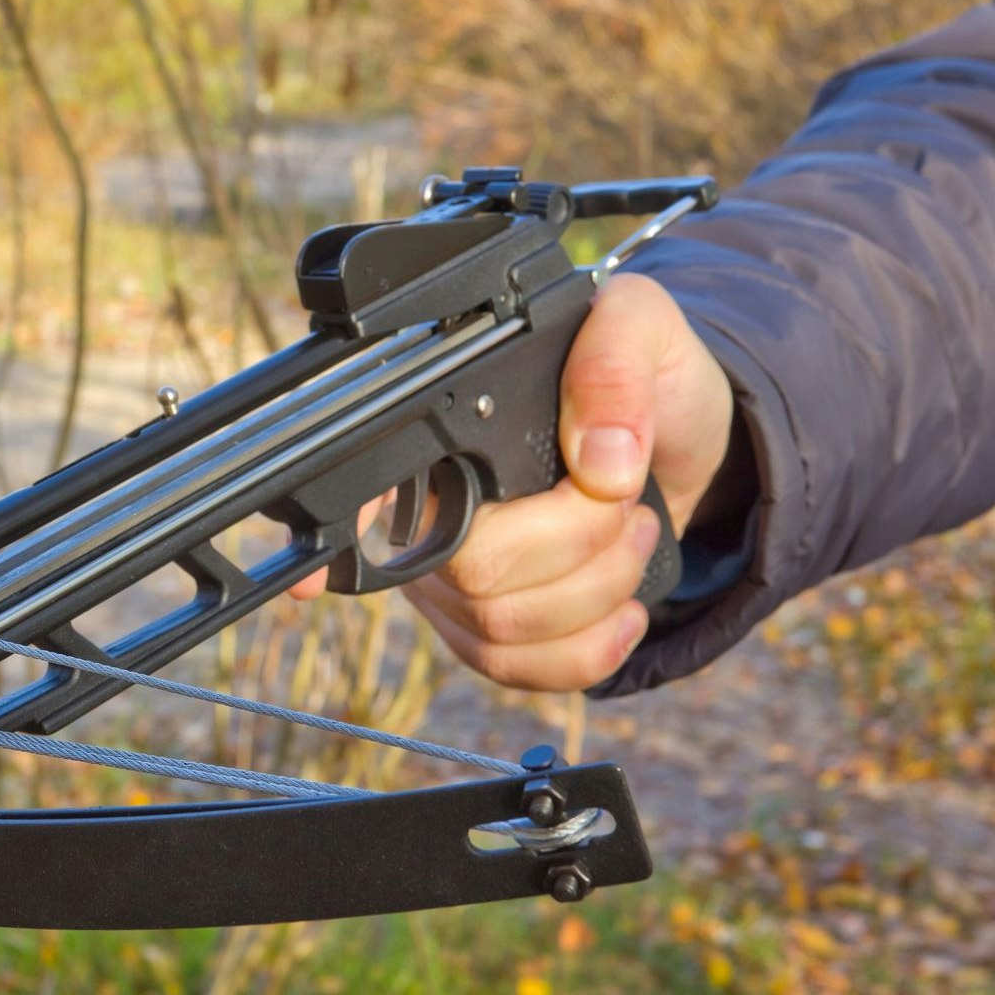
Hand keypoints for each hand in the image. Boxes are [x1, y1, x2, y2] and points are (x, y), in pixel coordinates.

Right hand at [288, 274, 735, 690]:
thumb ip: (615, 363)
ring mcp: (450, 577)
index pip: (365, 484)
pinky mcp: (489, 630)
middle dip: (576, 541)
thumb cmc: (644, 371)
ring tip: (633, 530)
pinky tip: (624, 613)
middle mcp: (423, 506)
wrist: (682, 432)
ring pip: (496, 627)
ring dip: (596, 589)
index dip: (341, 533)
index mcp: (440, 423)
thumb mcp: (642, 325)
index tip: (311, 580)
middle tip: (623, 496)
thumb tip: (601, 463)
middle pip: (467, 570)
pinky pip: (516, 670)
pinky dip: (587, 652)